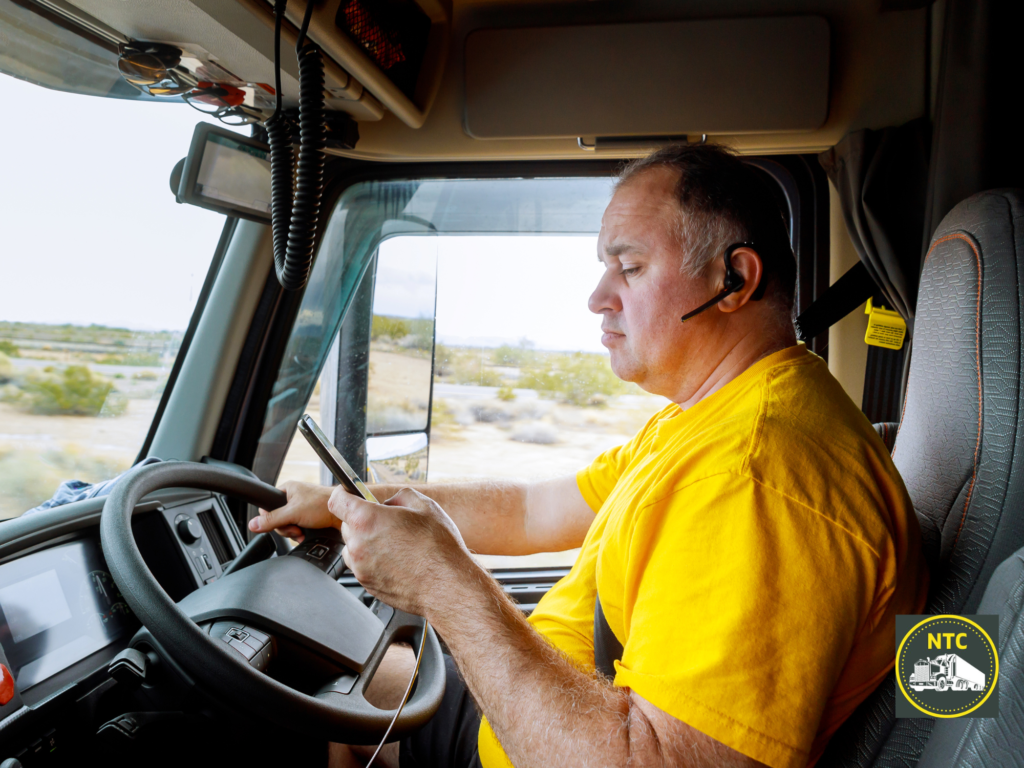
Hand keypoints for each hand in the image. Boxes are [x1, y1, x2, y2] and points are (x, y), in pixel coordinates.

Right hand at [249, 480, 335, 541]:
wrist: (344, 513)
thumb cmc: (323, 504)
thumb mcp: (293, 512)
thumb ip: (272, 519)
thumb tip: (253, 524)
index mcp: (287, 490)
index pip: (267, 507)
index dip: (272, 519)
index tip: (281, 523)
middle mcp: (293, 498)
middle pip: (277, 519)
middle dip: (286, 528)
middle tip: (296, 528)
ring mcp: (301, 508)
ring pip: (287, 525)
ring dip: (293, 532)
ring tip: (303, 531)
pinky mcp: (308, 517)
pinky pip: (297, 528)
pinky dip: (300, 533)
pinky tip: (306, 533)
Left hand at [329, 487, 474, 616]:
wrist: (446, 585)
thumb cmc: (438, 548)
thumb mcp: (425, 506)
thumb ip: (400, 497)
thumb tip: (390, 503)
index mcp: (367, 520)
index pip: (337, 500)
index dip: (343, 494)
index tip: (349, 494)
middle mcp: (358, 544)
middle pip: (346, 525)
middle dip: (362, 520)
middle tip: (388, 523)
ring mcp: (361, 567)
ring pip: (352, 547)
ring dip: (365, 542)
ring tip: (394, 544)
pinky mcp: (367, 584)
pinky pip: (361, 566)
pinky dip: (372, 561)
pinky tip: (396, 560)